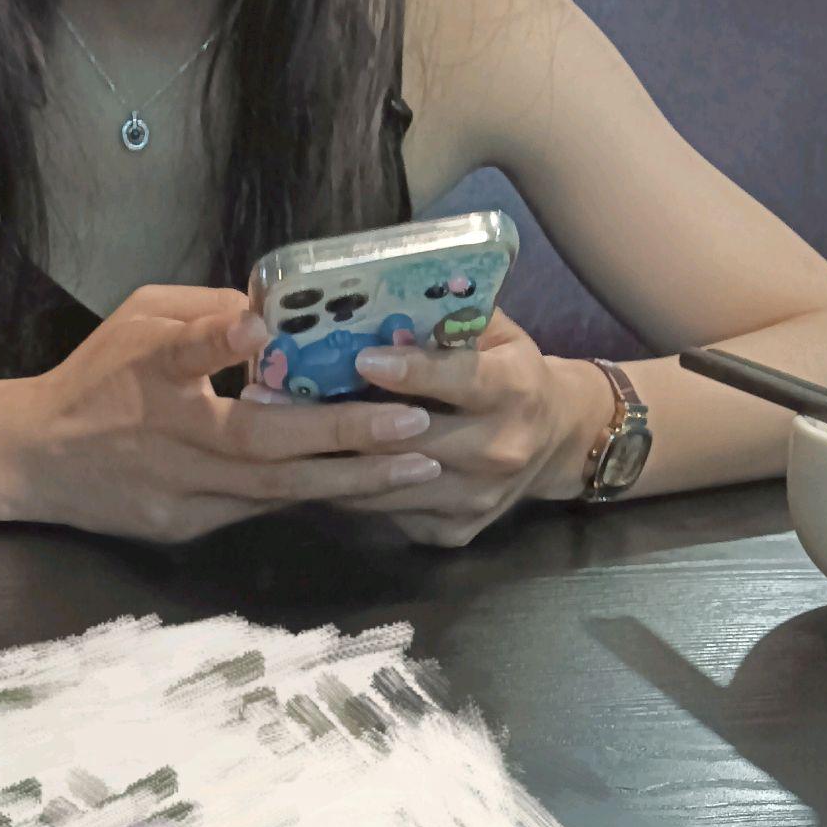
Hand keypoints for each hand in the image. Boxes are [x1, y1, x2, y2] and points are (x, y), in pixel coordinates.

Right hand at [12, 286, 444, 543]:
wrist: (35, 461)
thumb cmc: (93, 377)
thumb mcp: (136, 318)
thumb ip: (204, 313)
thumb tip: (276, 311)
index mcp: (148, 376)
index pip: (184, 355)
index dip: (222, 342)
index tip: (264, 329)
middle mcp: (168, 440)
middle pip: (260, 444)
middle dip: (343, 435)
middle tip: (415, 425)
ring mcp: (178, 494)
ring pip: (273, 490)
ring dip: (350, 480)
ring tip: (417, 465)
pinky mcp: (184, 527)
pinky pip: (259, 510)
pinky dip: (314, 496)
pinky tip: (368, 487)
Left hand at [243, 312, 612, 548]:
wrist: (555, 443)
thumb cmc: (509, 372)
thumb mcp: (497, 334)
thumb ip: (448, 319)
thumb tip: (378, 295)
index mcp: (515, 389)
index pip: (462, 380)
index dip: (414, 372)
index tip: (363, 360)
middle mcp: (500, 449)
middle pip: (410, 440)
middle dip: (342, 421)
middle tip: (272, 400)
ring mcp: (475, 498)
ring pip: (387, 485)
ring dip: (328, 461)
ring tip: (271, 435)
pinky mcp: (454, 531)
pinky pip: (385, 513)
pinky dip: (346, 491)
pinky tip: (308, 469)